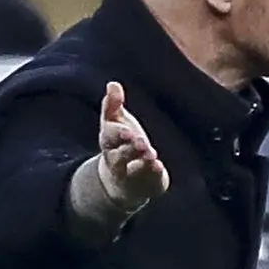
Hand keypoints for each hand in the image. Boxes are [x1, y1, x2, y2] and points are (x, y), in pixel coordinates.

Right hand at [95, 83, 170, 219]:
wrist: (122, 181)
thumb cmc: (120, 143)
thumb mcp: (116, 122)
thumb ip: (113, 104)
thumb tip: (113, 84)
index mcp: (108, 141)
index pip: (109, 136)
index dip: (118, 133)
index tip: (129, 131)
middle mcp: (115, 160)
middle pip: (118, 155)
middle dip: (129, 148)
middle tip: (141, 142)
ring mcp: (129, 174)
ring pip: (131, 169)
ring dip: (141, 161)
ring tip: (151, 154)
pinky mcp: (145, 184)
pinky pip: (147, 181)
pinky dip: (152, 174)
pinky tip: (159, 168)